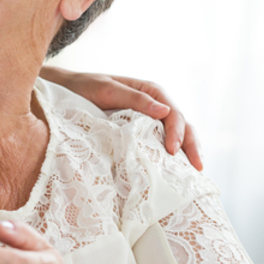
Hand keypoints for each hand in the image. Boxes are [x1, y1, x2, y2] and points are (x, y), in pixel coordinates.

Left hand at [38, 67, 202, 170]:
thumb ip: (134, 99)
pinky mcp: (140, 134)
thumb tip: (165, 111)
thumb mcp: (107, 90)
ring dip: (187, 153)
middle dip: (192, 145)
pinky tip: (176, 172)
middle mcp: (155, 106)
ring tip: (194, 174)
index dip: (177, 131)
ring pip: (176, 136)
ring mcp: (149, 121)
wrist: (66, 92)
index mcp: (151, 92)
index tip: (173, 151)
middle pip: (182, 125)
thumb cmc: (84, 88)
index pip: (173, 113)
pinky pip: (160, 144)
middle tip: (197, 168)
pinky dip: (171, 157)